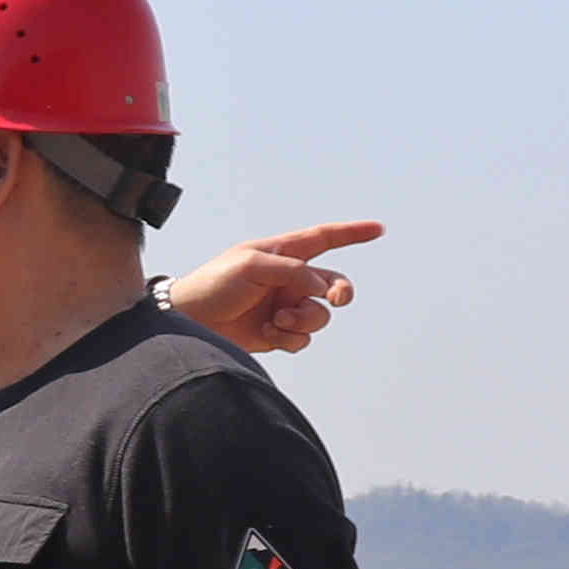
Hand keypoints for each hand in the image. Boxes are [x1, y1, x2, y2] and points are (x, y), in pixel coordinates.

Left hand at [164, 222, 382, 356]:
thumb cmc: (214, 284)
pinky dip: (290, 338)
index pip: (324, 239)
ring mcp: (285, 307)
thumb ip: (290, 270)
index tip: (379, 229)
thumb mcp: (250, 265)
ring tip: (278, 319)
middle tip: (334, 298)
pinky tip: (268, 332)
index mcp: (282, 254)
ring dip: (304, 319)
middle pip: (333, 285)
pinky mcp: (278, 333)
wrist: (190, 322)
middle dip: (340, 292)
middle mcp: (289, 280)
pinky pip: (303, 339)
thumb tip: (320, 286)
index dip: (352, 233)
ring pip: (319, 316)